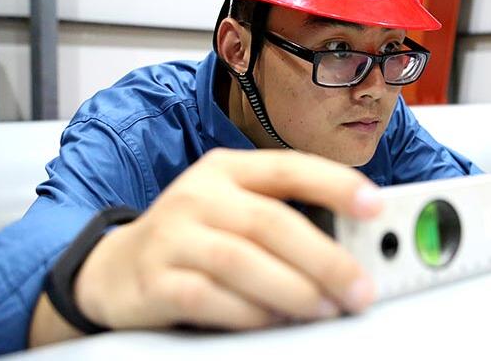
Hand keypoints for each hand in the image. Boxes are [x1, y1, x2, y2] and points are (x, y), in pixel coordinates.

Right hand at [73, 149, 382, 329]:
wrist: (115, 267)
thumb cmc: (194, 236)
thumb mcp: (234, 209)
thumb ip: (284, 218)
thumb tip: (352, 250)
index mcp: (228, 169)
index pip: (289, 168)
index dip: (336, 185)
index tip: (375, 206)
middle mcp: (199, 194)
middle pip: (271, 221)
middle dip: (325, 258)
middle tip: (359, 288)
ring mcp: (173, 235)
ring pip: (241, 260)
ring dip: (293, 288)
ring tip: (325, 308)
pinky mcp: (154, 279)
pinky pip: (208, 297)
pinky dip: (248, 313)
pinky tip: (274, 322)